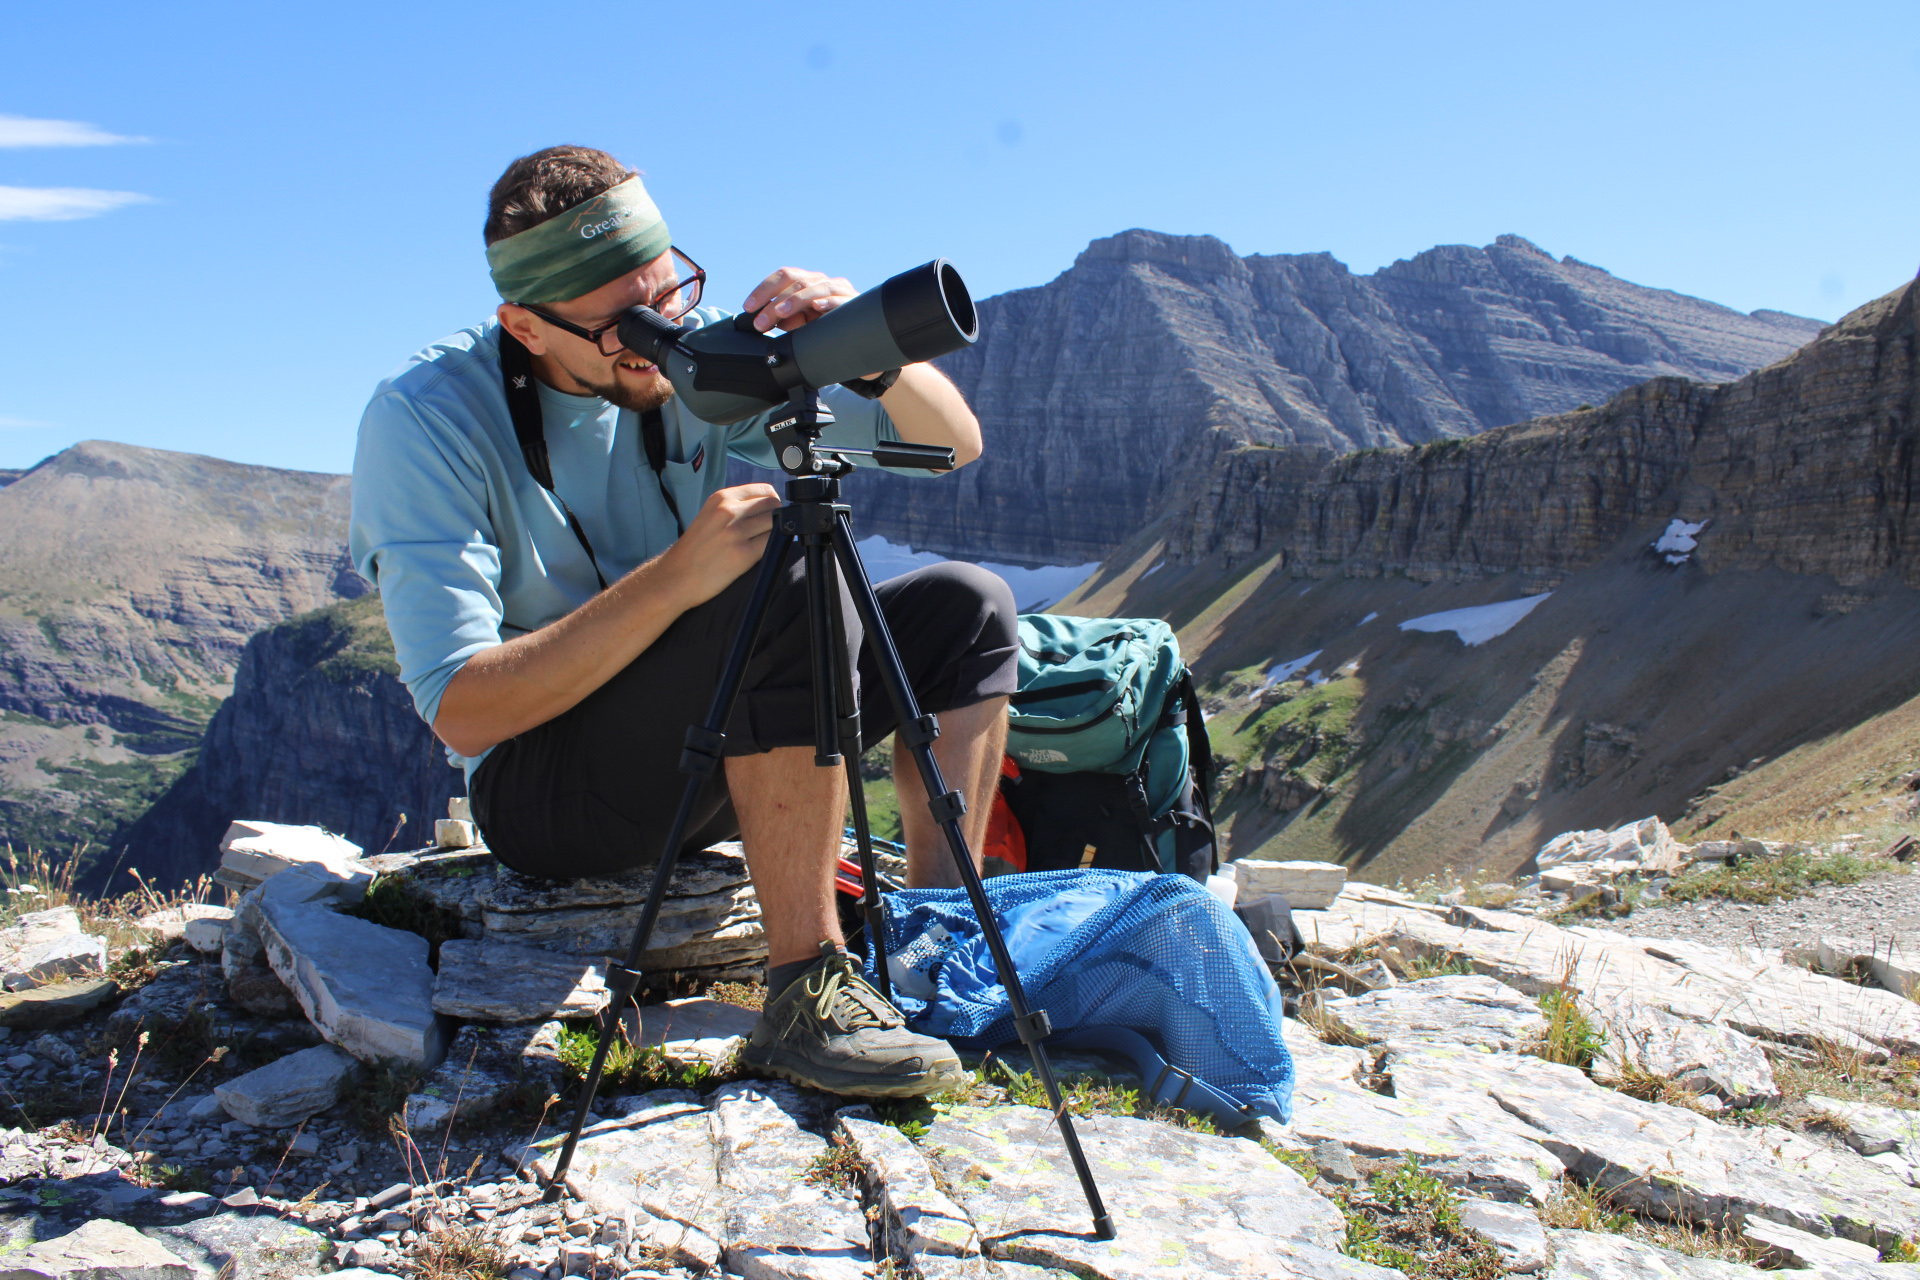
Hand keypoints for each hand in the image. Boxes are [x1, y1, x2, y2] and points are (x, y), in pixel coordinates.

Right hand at [660, 483, 781, 606]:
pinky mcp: (743, 554)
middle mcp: (728, 511)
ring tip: (760, 543)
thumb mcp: (711, 515)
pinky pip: (773, 544)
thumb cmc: (695, 549)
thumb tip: (769, 506)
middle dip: (776, 517)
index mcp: (721, 498)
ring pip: (776, 522)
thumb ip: (735, 507)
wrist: (676, 577)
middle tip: (765, 532)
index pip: (764, 490)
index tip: (768, 515)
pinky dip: (773, 548)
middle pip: (773, 504)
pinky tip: (759, 554)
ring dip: (775, 533)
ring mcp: (736, 532)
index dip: (771, 503)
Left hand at [743, 267, 856, 332]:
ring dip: (793, 302)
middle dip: (772, 300)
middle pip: (794, 280)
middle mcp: (821, 282)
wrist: (859, 339)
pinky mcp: (852, 303)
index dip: (763, 289)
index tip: (748, 307)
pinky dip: (827, 302)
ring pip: (812, 288)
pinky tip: (817, 307)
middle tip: (759, 322)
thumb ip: (783, 319)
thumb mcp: (800, 325)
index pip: (783, 276)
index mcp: (807, 283)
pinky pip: (839, 299)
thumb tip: (761, 320)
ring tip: (780, 314)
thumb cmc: (826, 329)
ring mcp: (838, 290)